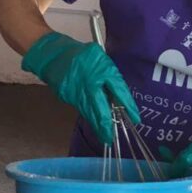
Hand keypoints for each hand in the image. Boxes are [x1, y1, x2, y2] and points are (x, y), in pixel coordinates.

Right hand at [22, 32, 139, 144]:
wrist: (55, 54)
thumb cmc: (83, 55)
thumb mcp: (101, 59)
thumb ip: (110, 76)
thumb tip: (120, 95)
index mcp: (103, 70)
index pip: (119, 90)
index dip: (128, 105)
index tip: (135, 118)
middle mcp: (91, 83)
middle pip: (101, 108)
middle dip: (107, 125)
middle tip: (112, 138)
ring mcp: (78, 91)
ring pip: (90, 113)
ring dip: (98, 126)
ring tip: (105, 137)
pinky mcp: (68, 96)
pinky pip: (81, 109)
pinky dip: (89, 117)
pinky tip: (94, 125)